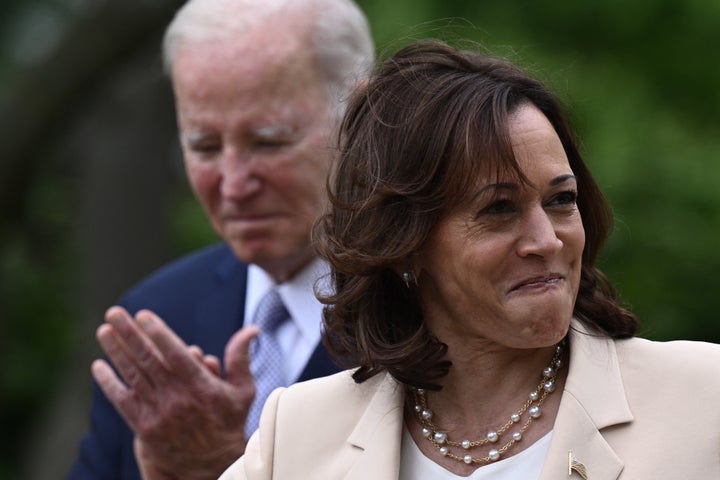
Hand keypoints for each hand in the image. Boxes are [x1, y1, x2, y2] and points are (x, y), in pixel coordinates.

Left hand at [91, 306, 259, 479]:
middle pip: (149, 360)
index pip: (176, 354)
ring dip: (116, 352)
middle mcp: (178, 399)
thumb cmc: (229, 422)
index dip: (158, 334)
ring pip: (133, 376)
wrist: (213, 467)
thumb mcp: (243, 390)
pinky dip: (109, 383)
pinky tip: (99, 366)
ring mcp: (159, 414)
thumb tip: (252, 329)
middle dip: (130, 334)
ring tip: (104, 330)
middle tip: (115, 313)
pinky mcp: (144, 429)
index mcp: (201, 386)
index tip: (143, 315)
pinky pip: (123, 401)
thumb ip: (240, 358)